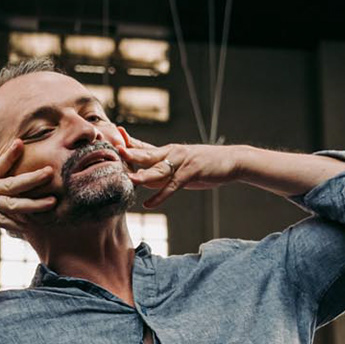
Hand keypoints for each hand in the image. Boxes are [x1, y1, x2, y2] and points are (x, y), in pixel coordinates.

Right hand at [0, 141, 56, 253]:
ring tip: (52, 201)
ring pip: (10, 201)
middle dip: (31, 177)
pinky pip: (0, 220)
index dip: (8, 156)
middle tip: (51, 170)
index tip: (21, 143)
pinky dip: (16, 225)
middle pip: (9, 182)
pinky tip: (30, 228)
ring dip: (33, 202)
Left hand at [120, 138, 241, 208]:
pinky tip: (149, 203)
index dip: (128, 143)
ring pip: (158, 169)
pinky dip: (161, 196)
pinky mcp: (192, 173)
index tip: (112, 139)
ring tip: (129, 179)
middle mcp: (173, 153)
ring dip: (143, 175)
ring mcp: (182, 162)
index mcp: (168, 151)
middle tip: (114, 151)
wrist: (231, 161)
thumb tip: (144, 182)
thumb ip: (162, 174)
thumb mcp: (181, 168)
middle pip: (147, 153)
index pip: (143, 146)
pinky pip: (173, 186)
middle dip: (130, 153)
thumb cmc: (205, 165)